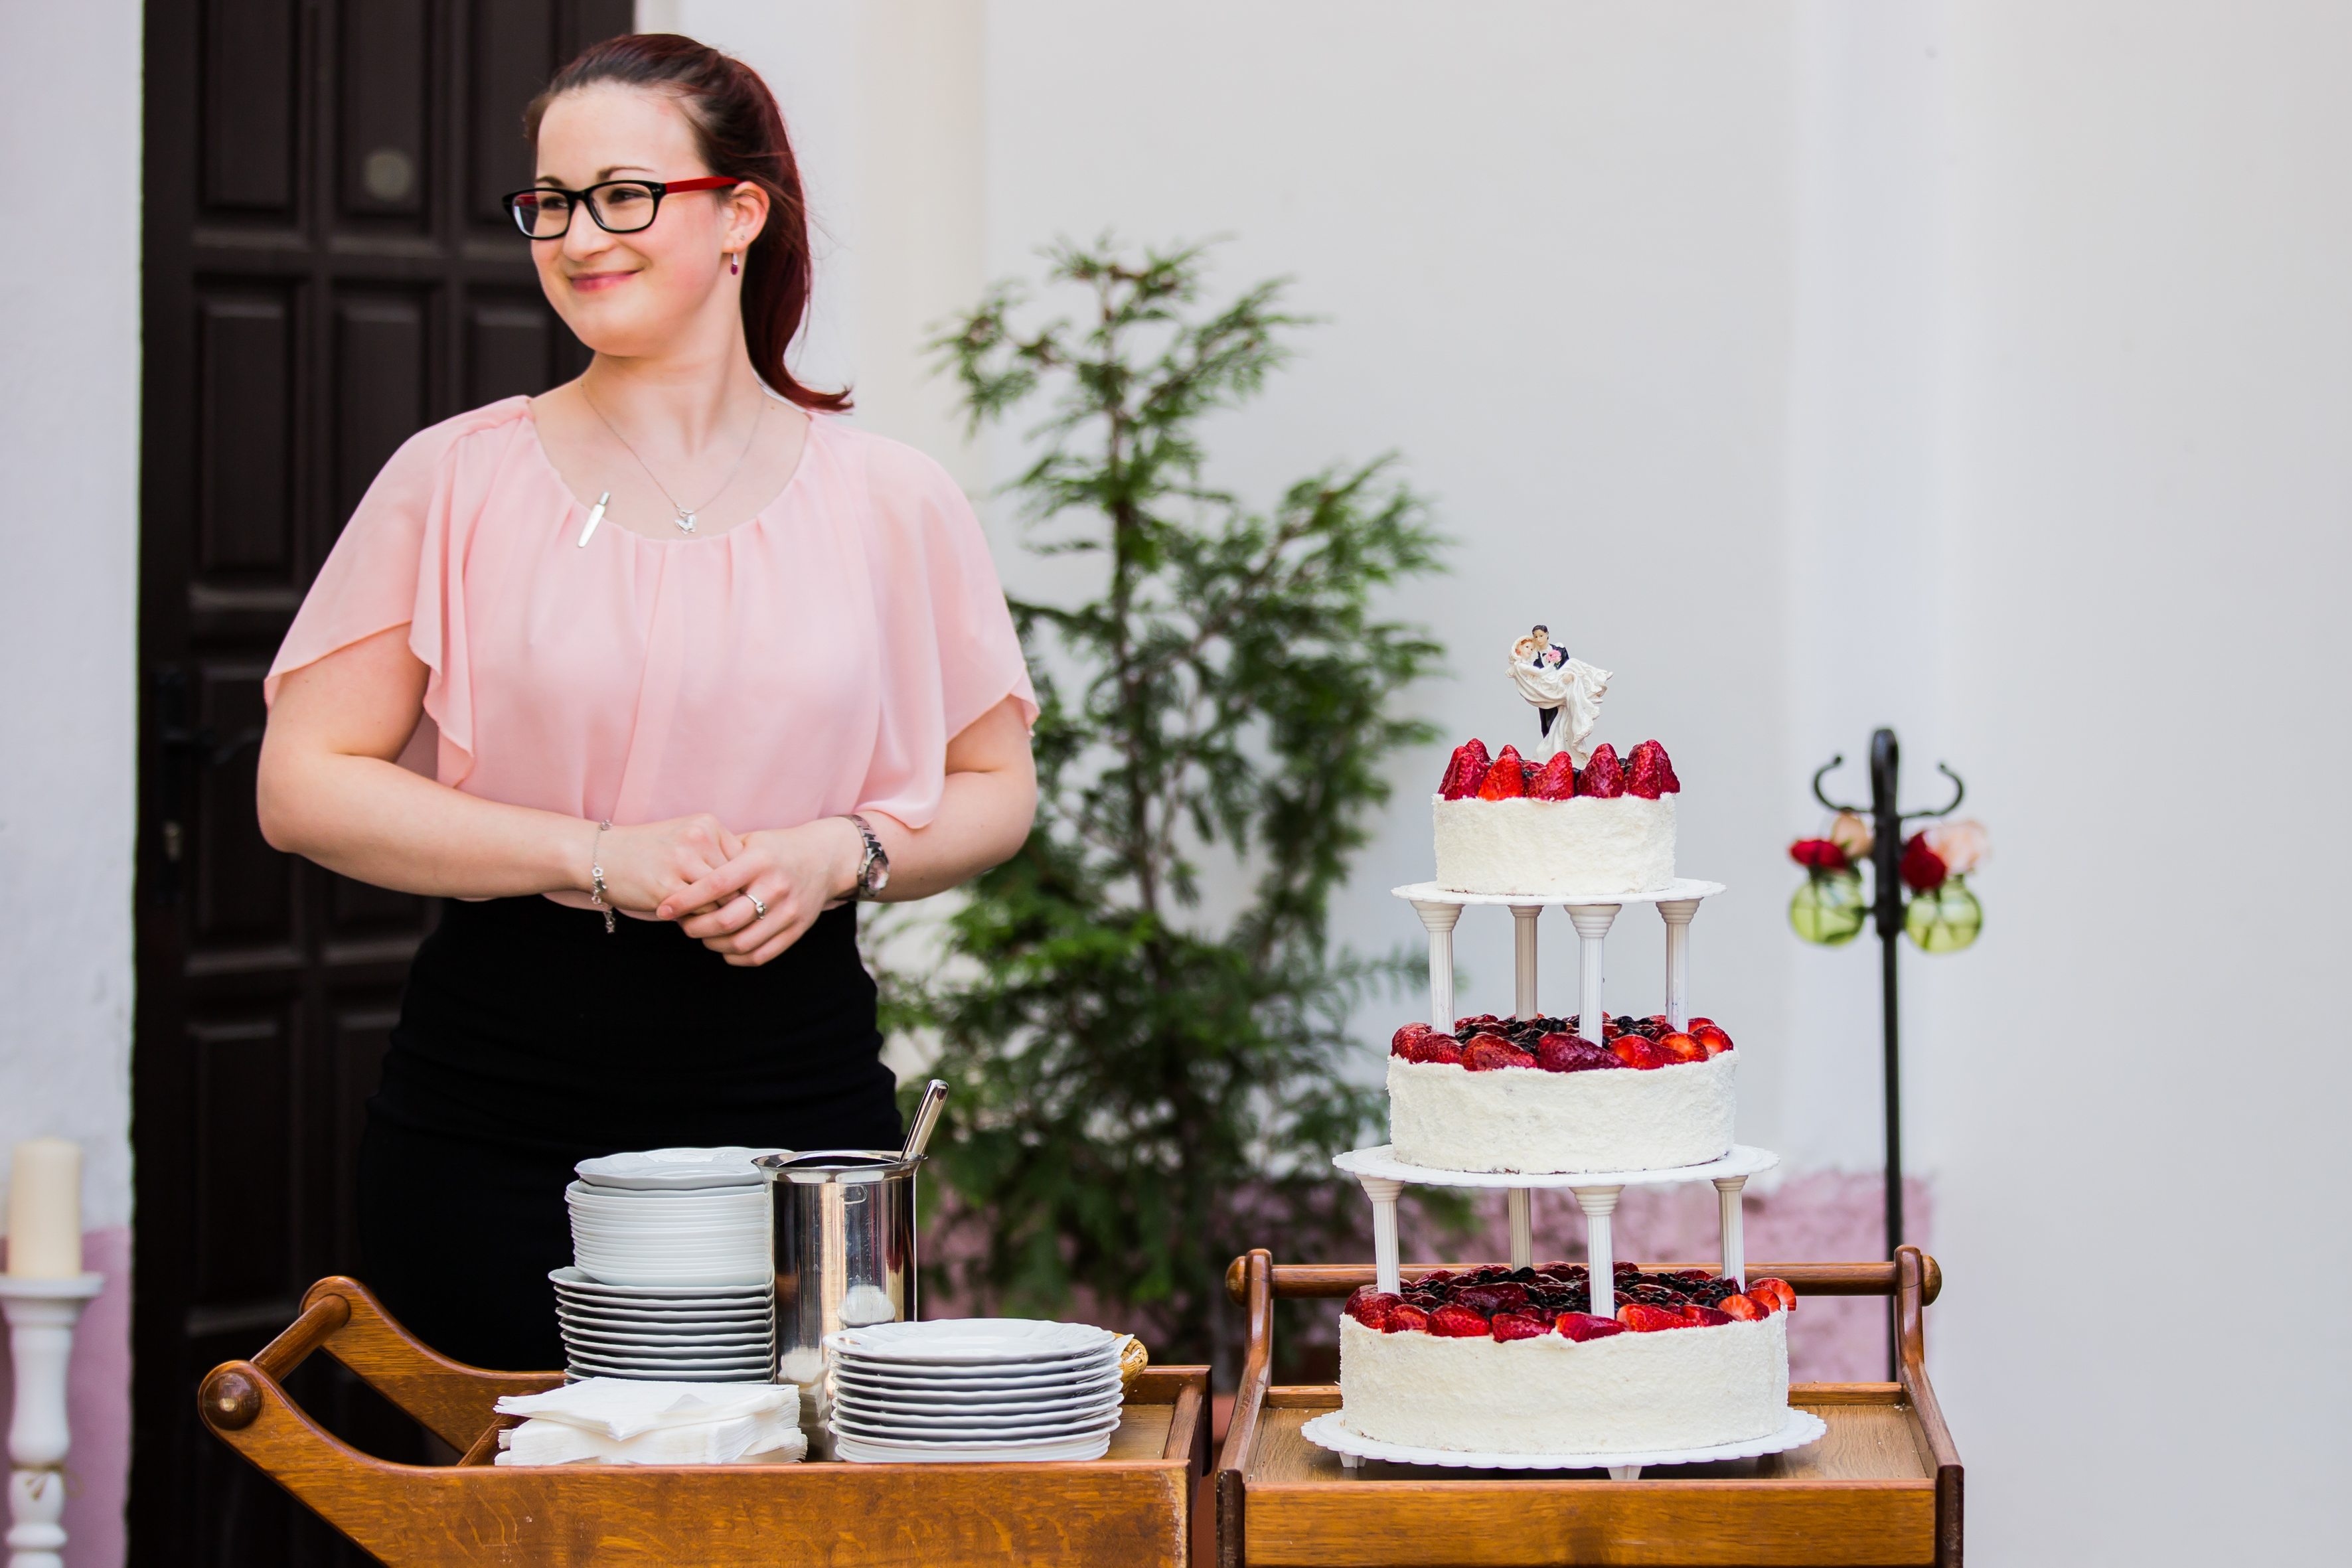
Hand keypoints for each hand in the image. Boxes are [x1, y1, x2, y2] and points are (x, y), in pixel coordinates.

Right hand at [593, 814, 742, 912]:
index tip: (733, 898)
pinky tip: (686, 919)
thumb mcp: (685, 838)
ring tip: (707, 920)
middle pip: (737, 881)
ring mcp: (682, 861)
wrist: (598, 854)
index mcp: (708, 824)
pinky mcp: (667, 886)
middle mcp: (698, 838)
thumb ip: (715, 854)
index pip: (744, 862)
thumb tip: (749, 887)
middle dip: (733, 902)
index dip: (741, 884)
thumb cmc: (646, 851)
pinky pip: (700, 911)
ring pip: (721, 899)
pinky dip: (698, 920)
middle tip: (726, 917)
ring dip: (716, 914)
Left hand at [662, 818, 864, 966]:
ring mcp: (789, 911)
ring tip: (702, 935)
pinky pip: (760, 955)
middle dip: (696, 927)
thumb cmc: (776, 849)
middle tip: (682, 924)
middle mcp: (776, 886)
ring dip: (713, 944)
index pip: (716, 884)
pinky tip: (724, 947)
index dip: (686, 899)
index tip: (664, 907)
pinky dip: (736, 957)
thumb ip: (719, 856)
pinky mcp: (797, 930)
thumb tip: (678, 871)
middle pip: (727, 920)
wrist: (826, 859)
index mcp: (760, 861)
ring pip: (741, 942)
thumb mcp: (751, 842)